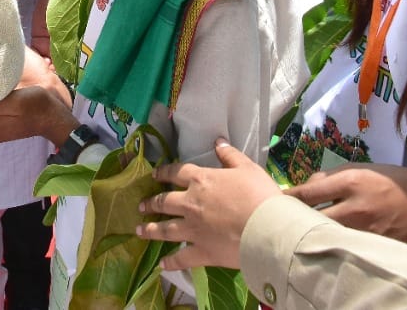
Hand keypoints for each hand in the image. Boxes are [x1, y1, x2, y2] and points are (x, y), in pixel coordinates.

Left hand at [134, 139, 280, 270]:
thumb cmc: (259, 195)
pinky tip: (162, 264)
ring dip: (151, 230)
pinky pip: (182, 257)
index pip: (176, 173)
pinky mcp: (201, 252)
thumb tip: (218, 141)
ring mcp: (193, 229)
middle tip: (141, 205)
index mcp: (201, 180)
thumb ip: (230, 155)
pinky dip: (171, 262)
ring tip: (139, 230)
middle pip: (164, 202)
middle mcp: (190, 204)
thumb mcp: (247, 168)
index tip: (154, 175)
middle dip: (151, 203)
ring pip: (165, 229)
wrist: (267, 229)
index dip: (163, 173)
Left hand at [287, 163, 406, 241]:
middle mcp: (356, 208)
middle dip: (296, 219)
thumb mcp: (356, 168)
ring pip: (327, 236)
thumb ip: (328, 177)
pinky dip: (331, 243)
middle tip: (281, 219)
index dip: (289, 198)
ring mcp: (365, 231)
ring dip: (311, 233)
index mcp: (350, 183)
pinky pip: (344, 246)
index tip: (274, 201)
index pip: (309, 193)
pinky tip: (322, 242)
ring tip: (298, 231)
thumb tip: (303, 188)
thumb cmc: (385, 180)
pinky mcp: (373, 246)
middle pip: (313, 218)